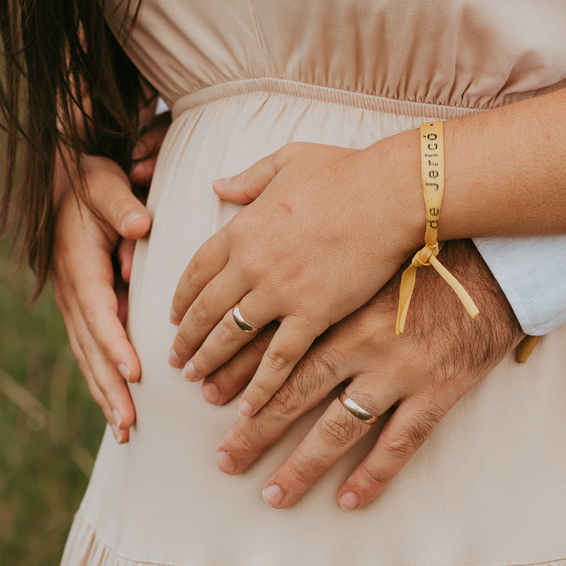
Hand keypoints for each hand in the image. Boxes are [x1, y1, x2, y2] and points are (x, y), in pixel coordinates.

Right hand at [50, 115, 166, 441]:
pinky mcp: (81, 312)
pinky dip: (102, 382)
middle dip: (109, 387)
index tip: (133, 372)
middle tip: (129, 423)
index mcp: (78, 265)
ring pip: (87, 358)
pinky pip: (90, 352)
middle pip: (90, 348)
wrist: (61, 185)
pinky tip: (120, 413)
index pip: (98, 311)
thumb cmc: (88, 184)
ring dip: (104, 395)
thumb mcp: (102, 184)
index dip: (114, 343)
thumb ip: (121, 204)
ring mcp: (73, 306)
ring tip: (126, 432)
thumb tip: (139, 225)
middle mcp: (71, 292)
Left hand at [169, 137, 421, 416]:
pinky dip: (260, 385)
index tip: (175, 317)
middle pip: (207, 308)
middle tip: (175, 362)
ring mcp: (280, 291)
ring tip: (198, 383)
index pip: (198, 269)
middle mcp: (251, 263)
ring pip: (233, 337)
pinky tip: (248, 406)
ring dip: (211, 363)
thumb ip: (249, 177)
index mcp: (242, 227)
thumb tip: (218, 185)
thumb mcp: (288, 160)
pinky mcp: (313, 314)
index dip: (183, 297)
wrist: (391, 193)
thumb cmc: (347, 171)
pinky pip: (279, 358)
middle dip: (188, 338)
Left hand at [201, 240, 522, 509]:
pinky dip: (373, 476)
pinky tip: (347, 500)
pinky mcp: (437, 393)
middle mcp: (361, 345)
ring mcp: (399, 373)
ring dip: (303, 466)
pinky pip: (399, 444)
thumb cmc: (425, 246)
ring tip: (272, 493)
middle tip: (224, 460)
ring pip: (340, 430)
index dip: (241, 379)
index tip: (210, 399)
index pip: (276, 351)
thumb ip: (308, 249)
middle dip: (256, 431)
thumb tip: (239, 204)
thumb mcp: (362, 245)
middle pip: (296, 396)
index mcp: (338, 308)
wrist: (497, 259)